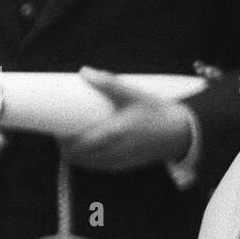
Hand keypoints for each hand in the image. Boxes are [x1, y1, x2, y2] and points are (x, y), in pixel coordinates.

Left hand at [59, 68, 193, 171]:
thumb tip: (84, 71)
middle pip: (77, 159)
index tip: (56, 128)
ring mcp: (119, 162)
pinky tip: (90, 147)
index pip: (76, 147)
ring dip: (77, 154)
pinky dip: (90, 159)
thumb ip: (108, 83)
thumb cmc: (158, 112)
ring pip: (87, 165)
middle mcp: (113, 153)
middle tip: (63, 131)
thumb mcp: (133, 94)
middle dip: (66, 147)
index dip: (61, 141)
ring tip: (74, 138)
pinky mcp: (125, 166)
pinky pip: (100, 167)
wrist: (182, 133)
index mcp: (113, 135)